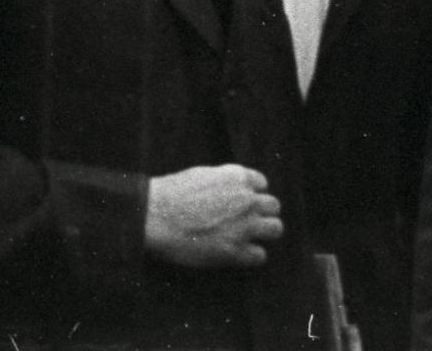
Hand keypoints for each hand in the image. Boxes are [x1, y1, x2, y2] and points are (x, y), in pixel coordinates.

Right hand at [145, 164, 282, 267]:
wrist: (155, 216)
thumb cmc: (171, 194)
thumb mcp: (203, 175)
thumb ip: (224, 181)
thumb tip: (232, 189)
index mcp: (238, 177)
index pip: (262, 184)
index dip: (252, 193)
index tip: (241, 202)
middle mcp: (247, 199)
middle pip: (273, 206)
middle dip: (262, 213)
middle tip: (247, 221)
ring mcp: (244, 225)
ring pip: (275, 229)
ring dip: (264, 233)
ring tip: (250, 238)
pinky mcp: (236, 251)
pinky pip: (260, 256)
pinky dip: (251, 256)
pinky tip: (238, 255)